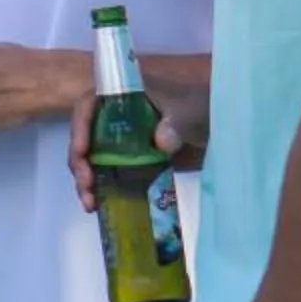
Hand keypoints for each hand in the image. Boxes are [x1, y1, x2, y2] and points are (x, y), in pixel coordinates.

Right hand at [68, 70, 210, 211]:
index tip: (81, 152)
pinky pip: (110, 174)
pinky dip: (104, 189)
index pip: (88, 106)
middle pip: (85, 137)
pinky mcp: (132, 161)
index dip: (79, 128)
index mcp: (122, 96)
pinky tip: (102, 205)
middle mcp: (114, 117)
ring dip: (88, 180)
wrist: (221, 126)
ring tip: (91, 203)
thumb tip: (160, 142)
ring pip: (93, 159)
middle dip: (80, 163)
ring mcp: (121, 140)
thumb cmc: (201, 107)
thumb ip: (175, 123)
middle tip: (87, 186)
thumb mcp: (189, 111)